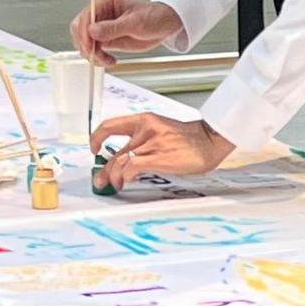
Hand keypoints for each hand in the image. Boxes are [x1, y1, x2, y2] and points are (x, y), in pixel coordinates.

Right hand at [71, 0, 181, 69]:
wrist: (163, 26)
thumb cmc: (153, 17)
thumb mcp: (136, 23)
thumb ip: (113, 28)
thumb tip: (92, 31)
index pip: (86, 15)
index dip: (85, 32)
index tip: (89, 47)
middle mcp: (99, 10)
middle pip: (80, 28)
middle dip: (86, 44)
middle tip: (97, 56)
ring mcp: (100, 24)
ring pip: (83, 40)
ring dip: (92, 53)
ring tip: (107, 60)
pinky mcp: (103, 36)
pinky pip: (92, 48)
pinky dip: (97, 57)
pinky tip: (108, 60)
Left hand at [89, 111, 231, 189]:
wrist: (210, 140)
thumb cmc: (191, 139)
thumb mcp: (162, 130)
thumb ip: (145, 139)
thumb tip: (129, 157)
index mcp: (145, 120)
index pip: (110, 125)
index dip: (96, 138)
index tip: (94, 148)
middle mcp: (145, 130)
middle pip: (113, 151)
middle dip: (103, 169)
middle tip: (100, 179)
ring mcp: (150, 144)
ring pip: (119, 161)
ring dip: (112, 177)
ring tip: (114, 185)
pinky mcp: (157, 158)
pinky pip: (131, 168)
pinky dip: (125, 176)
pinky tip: (127, 181)